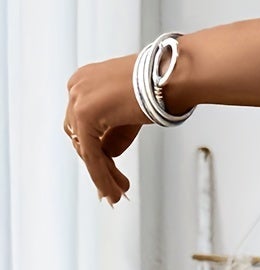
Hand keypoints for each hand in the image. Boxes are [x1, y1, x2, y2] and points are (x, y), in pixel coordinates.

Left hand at [63, 55, 148, 204]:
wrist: (172, 76)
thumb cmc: (160, 86)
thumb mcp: (130, 114)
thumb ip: (113, 133)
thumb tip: (107, 155)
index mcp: (85, 81)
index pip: (83, 125)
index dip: (97, 153)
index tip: (110, 173)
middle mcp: (77, 86)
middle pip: (80, 138)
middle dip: (99, 166)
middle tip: (115, 187)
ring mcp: (79, 97)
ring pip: (85, 148)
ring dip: (102, 174)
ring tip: (117, 193)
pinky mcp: (85, 113)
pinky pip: (91, 154)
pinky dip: (101, 175)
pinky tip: (112, 189)